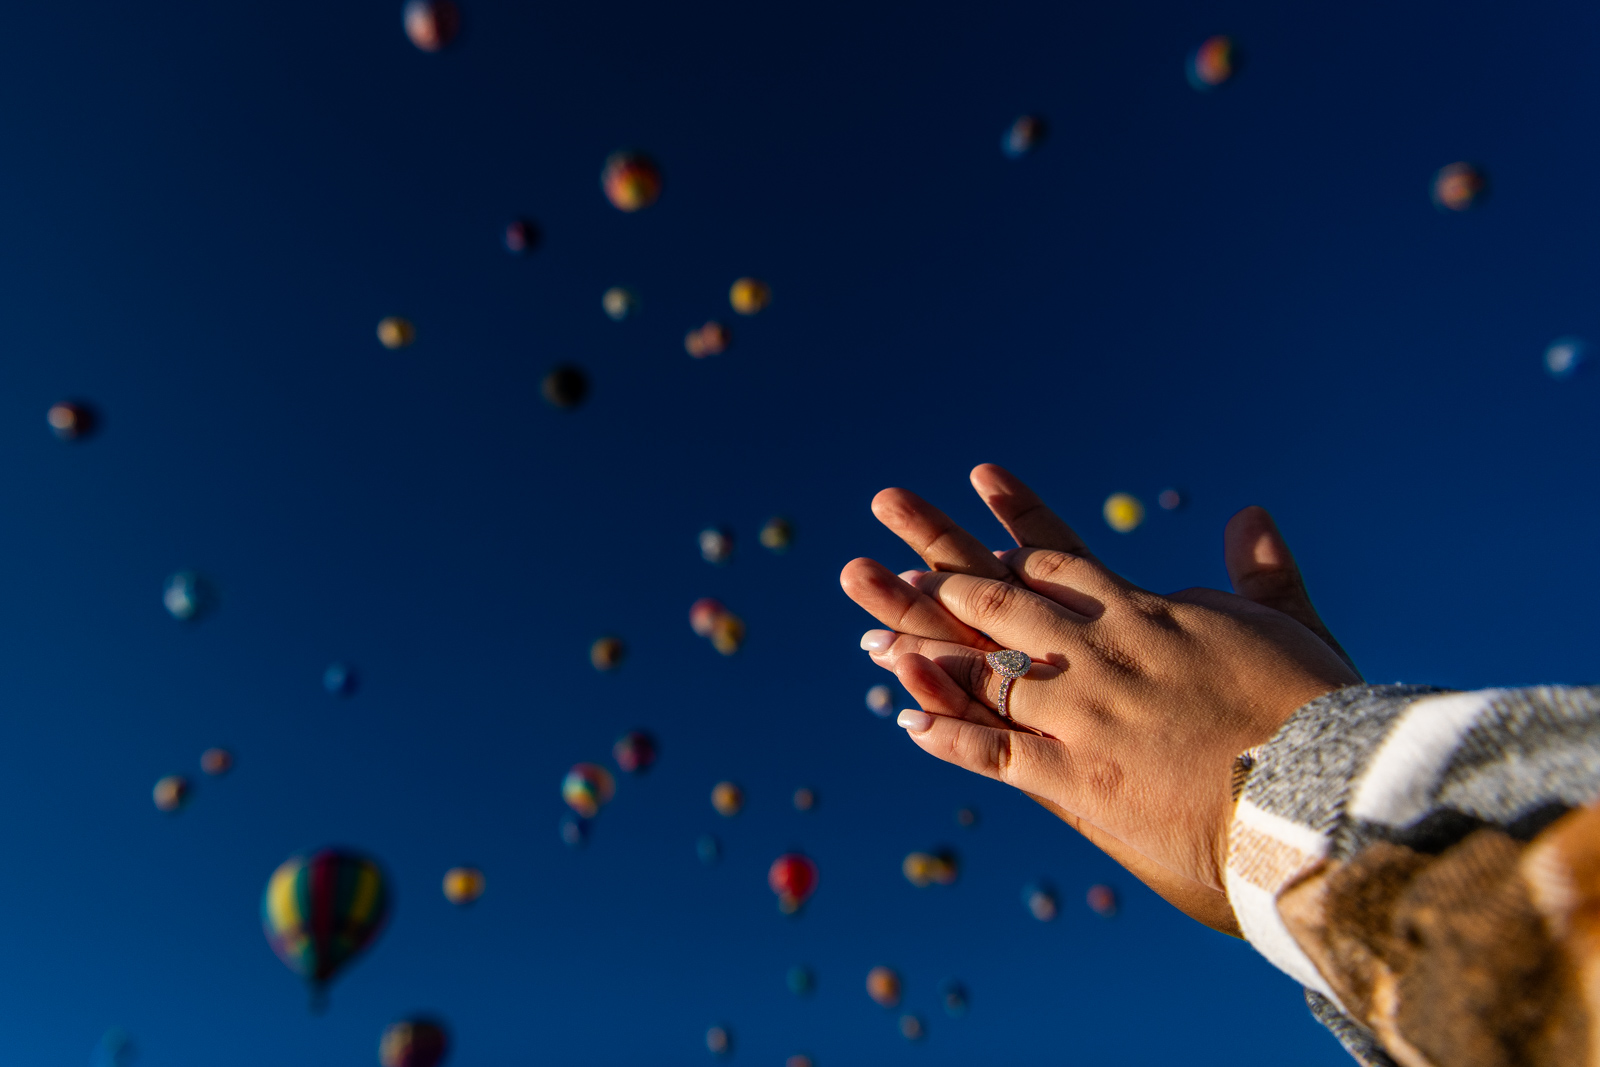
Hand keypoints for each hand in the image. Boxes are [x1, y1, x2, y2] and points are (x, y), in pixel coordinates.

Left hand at [840, 465, 1359, 928]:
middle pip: (997, 597)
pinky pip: (997, 753)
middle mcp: (1099, 652)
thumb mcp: (1290, 625)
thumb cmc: (1317, 709)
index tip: (976, 478)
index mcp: (1145, 612)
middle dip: (934, 558)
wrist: (1320, 789)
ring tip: (867, 620)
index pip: (1059, 555)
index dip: (1014, 518)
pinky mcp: (1078, 779)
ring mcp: (1082, 714)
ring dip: (920, 645)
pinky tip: (908, 721)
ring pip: (982, 669)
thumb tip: (1249, 510)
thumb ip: (1261, 569)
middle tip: (882, 516)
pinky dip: (952, 735)